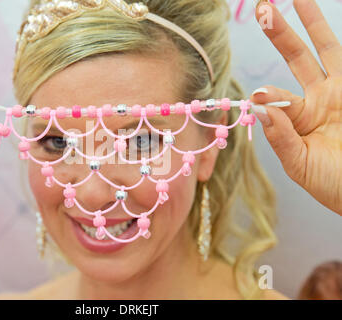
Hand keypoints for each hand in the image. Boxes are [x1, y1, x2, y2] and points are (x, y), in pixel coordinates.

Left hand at [250, 0, 341, 214]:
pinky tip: (325, 19)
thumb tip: (260, 107)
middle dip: (281, 33)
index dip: (269, 94)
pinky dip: (338, 44)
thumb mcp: (301, 164)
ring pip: (327, 49)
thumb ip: (281, 137)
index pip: (277, 96)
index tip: (263, 95)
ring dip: (314, 23)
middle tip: (265, 7)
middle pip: (298, 57)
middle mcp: (320, 98)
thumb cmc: (333, 184)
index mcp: (299, 117)